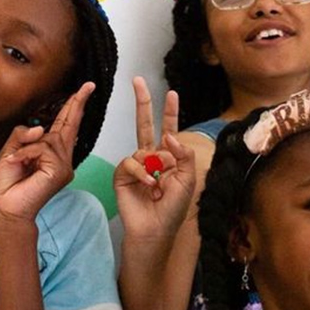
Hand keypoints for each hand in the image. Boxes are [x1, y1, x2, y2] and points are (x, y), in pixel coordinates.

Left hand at [0, 82, 92, 223]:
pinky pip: (42, 149)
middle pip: (70, 125)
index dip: (74, 107)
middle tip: (88, 86)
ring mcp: (64, 166)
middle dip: (77, 104)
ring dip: (26, 146)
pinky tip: (17, 164)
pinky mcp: (60, 171)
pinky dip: (26, 154)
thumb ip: (23, 135)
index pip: (65, 126)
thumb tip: (40, 128)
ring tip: (16, 162)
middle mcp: (63, 159)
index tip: (84, 90)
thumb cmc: (10, 183)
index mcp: (53, 153)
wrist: (8, 207)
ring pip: (48, 138)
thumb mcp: (11, 150)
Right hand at [114, 77, 194, 241]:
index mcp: (170, 159)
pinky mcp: (122, 174)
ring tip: (158, 186)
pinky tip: (148, 185)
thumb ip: (184, 155)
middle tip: (137, 81)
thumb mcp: (187, 179)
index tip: (172, 93)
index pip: (169, 130)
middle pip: (145, 125)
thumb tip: (169, 136)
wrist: (154, 229)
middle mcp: (152, 158)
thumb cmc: (173, 208)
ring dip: (152, 166)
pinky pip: (130, 161)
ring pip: (141, 149)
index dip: (170, 113)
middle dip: (142, 103)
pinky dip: (140, 172)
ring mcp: (136, 166)